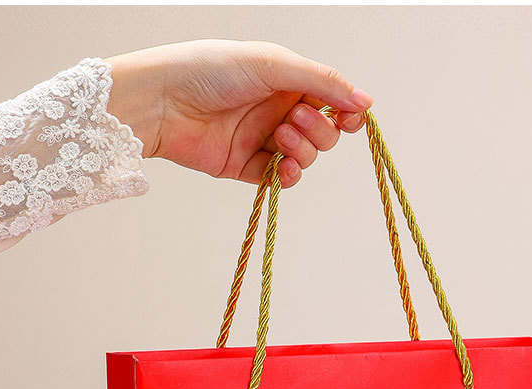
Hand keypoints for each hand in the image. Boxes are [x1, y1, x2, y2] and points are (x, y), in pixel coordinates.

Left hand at [105, 39, 372, 187]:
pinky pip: (281, 179)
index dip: (344, 113)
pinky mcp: (246, 168)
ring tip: (279, 135)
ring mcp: (262, 140)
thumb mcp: (274, 65)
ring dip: (302, 150)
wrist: (165, 101)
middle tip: (294, 118)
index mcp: (286, 81)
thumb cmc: (212, 70)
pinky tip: (282, 167)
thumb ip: (322, 82)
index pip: (330, 101)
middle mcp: (277, 110)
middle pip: (323, 133)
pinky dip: (288, 176)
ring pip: (305, 157)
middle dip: (318, 130)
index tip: (350, 119)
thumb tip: (365, 101)